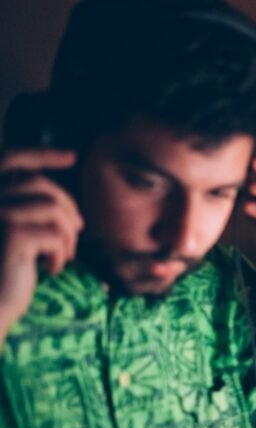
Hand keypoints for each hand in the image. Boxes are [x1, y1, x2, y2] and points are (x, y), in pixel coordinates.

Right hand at [0, 149, 82, 333]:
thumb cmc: (6, 274)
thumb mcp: (17, 235)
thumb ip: (30, 211)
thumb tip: (65, 200)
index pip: (11, 160)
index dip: (42, 154)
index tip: (73, 156)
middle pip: (41, 185)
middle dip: (68, 208)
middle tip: (77, 234)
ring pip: (53, 207)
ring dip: (68, 234)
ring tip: (63, 256)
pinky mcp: (12, 234)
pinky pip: (55, 233)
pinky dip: (62, 252)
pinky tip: (52, 270)